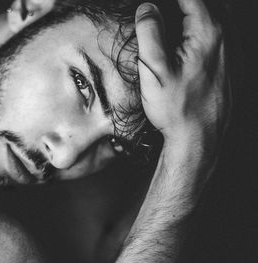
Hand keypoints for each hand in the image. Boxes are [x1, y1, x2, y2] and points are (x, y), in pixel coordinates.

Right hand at [135, 0, 228, 147]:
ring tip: (165, 23)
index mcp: (207, 32)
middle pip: (201, 4)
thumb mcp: (154, 68)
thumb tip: (147, 8)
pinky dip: (195, 31)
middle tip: (155, 15)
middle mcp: (223, 38)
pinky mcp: (224, 66)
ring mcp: (226, 52)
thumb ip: (149, 31)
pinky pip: (212, 36)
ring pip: (209, 19)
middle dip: (179, 5)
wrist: (197, 138)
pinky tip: (180, 44)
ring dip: (186, 16)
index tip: (149, 6)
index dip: (166, 0)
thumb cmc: (176, 107)